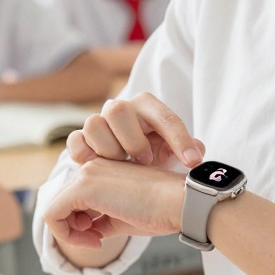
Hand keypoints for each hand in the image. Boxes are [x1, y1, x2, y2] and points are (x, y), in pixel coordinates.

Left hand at [44, 158, 185, 249]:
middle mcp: (91, 166)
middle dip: (74, 229)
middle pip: (63, 203)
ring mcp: (86, 174)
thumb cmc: (161, 209)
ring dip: (70, 233)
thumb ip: (102, 221)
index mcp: (102, 170)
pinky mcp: (84, 186)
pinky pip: (53, 214)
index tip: (99, 236)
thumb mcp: (124, 217)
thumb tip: (89, 232)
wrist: (179, 202)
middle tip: (97, 242)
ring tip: (97, 241)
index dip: (80, 223)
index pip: (74, 199)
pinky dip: (66, 235)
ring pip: (55, 207)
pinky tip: (94, 242)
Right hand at [68, 92, 203, 168]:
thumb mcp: (172, 150)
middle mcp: (121, 109)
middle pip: (118, 110)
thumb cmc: (154, 152)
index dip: (180, 139)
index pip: (165, 117)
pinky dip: (85, 154)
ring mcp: (98, 122)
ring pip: (94, 123)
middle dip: (132, 140)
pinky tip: (98, 166)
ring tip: (122, 165)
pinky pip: (76, 140)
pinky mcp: (81, 139)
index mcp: (148, 107)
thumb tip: (198, 152)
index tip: (192, 162)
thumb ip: (188, 148)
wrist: (128, 160)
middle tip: (144, 161)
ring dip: (109, 148)